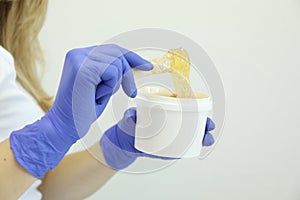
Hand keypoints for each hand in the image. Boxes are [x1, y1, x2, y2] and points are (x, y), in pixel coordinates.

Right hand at [10, 44, 152, 177]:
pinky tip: (96, 95)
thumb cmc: (82, 109)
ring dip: (114, 84)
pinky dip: (110, 87)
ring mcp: (79, 59)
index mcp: (80, 56)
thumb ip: (112, 72)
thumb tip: (134, 65)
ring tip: (98, 95)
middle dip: (128, 74)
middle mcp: (78, 53)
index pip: (112, 50)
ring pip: (117, 63)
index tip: (147, 66)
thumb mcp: (102, 85)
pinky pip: (112, 72)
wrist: (65, 126)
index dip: (132, 57)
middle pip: (118, 54)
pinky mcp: (83, 69)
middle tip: (130, 92)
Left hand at [100, 108, 214, 169]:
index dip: (196, 106)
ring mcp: (170, 134)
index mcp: (163, 109)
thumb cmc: (127, 126)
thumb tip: (131, 115)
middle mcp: (169, 120)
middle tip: (208, 127)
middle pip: (191, 119)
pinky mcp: (169, 146)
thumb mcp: (128, 120)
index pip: (183, 105)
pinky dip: (191, 147)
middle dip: (203, 122)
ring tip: (207, 139)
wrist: (122, 144)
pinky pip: (183, 145)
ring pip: (190, 133)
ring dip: (201, 136)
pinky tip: (197, 148)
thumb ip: (129, 117)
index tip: (203, 109)